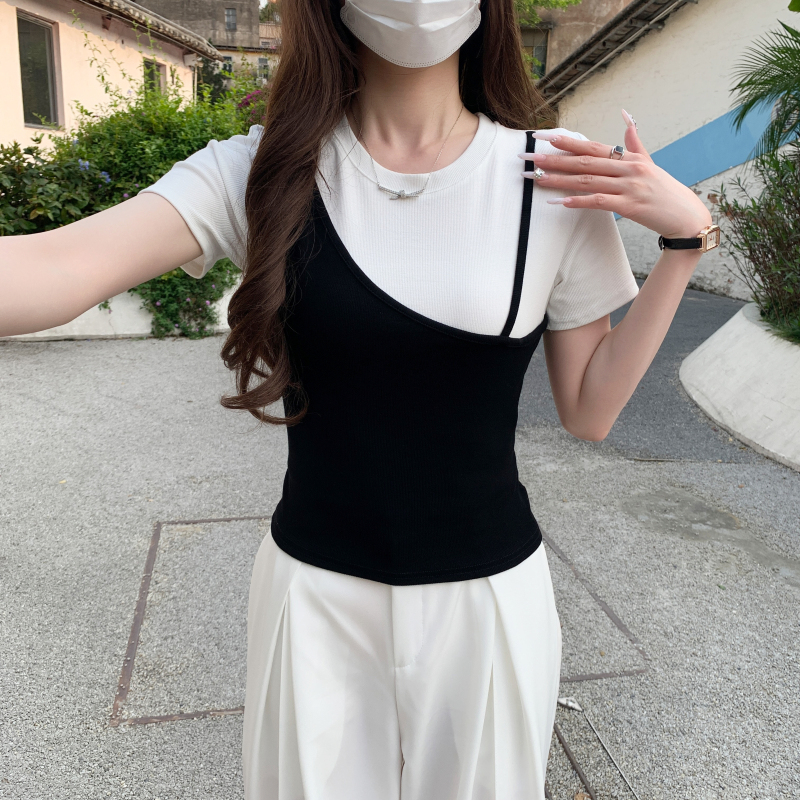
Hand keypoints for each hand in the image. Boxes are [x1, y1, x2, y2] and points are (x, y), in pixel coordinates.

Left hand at [518, 110, 711, 239]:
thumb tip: (626, 116)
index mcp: (629, 158)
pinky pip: (599, 202)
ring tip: (536, 178)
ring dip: (559, 180)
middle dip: (554, 160)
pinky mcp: (630, 206)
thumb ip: (634, 142)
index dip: (567, 142)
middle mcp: (628, 169)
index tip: (544, 138)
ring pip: (587, 181)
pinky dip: (579, 201)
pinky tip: (561, 201)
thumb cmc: (665, 191)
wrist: (686, 216)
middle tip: (529, 157)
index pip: (592, 147)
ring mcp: (629, 187)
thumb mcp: (649, 163)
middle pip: (584, 162)